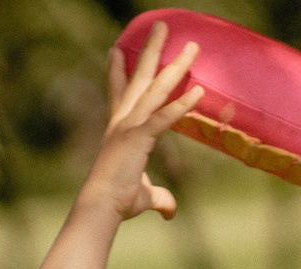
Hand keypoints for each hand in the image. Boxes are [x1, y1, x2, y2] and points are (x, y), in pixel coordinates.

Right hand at [82, 23, 201, 222]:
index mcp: (119, 129)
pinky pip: (164, 117)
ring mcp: (130, 126)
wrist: (101, 209)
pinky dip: (182, 104)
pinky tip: (199, 90)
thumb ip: (159, 198)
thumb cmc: (116, 203)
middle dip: (152, 49)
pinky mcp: (138, 138)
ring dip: (175, 65)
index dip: (117, 71)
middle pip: (140, 77)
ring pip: (156, 88)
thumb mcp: (142, 196)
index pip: (119, 93)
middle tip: (162, 26)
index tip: (116, 50)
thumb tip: (170, 211)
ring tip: (192, 45)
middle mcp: (122, 121)